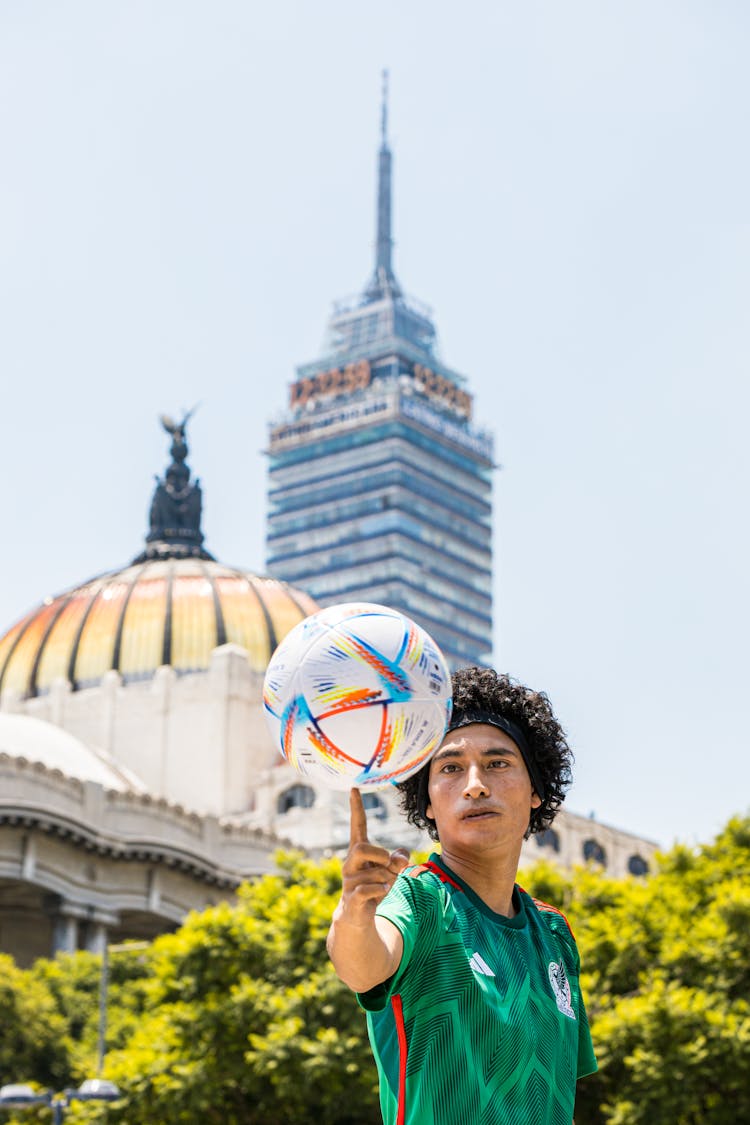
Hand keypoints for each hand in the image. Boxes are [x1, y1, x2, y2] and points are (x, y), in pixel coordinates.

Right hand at [338, 789, 409, 926]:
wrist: (357, 916)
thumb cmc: (374, 887)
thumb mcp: (390, 871)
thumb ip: (398, 860)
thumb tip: (402, 858)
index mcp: (359, 851)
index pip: (357, 824)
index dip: (356, 807)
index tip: (354, 788)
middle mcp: (350, 862)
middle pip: (362, 847)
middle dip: (380, 855)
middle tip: (388, 867)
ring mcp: (348, 880)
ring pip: (373, 873)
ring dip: (387, 880)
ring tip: (386, 887)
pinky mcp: (351, 897)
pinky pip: (366, 889)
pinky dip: (379, 891)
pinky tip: (382, 893)